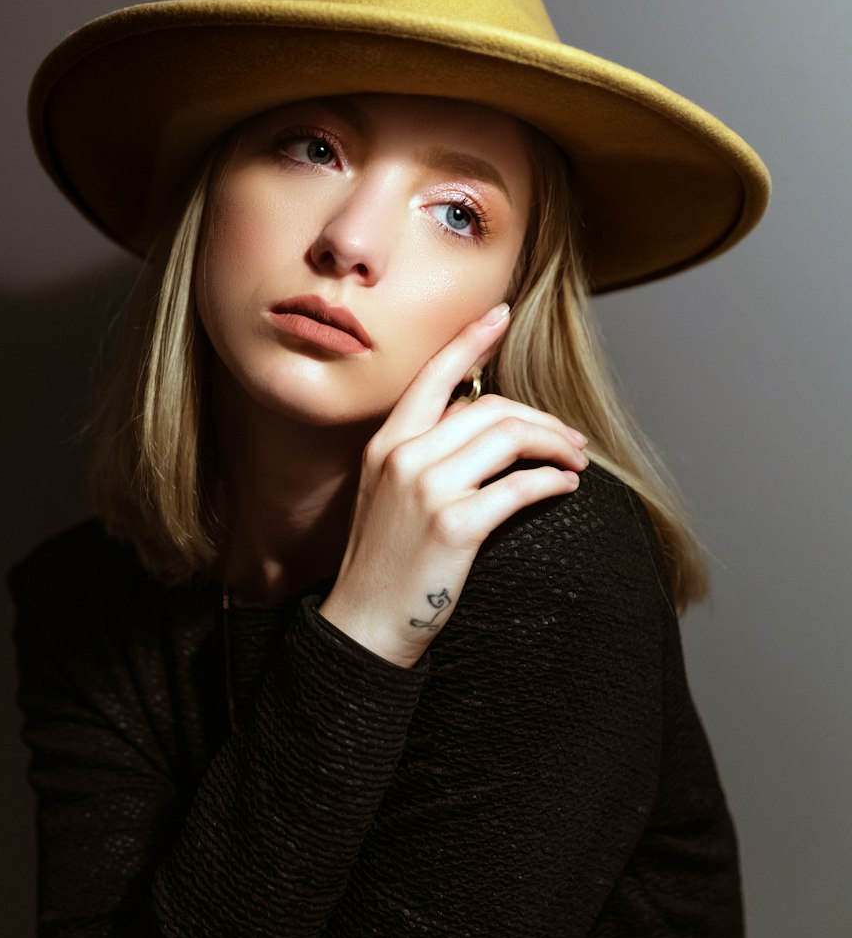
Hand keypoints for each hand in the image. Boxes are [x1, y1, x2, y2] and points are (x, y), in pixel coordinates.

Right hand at [317, 303, 588, 667]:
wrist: (363, 624)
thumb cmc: (383, 560)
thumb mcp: (386, 492)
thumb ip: (422, 452)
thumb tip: (473, 422)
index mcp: (385, 443)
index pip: (434, 376)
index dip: (469, 340)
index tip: (499, 314)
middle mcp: (403, 457)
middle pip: (488, 408)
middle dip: (540, 417)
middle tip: (570, 437)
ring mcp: (427, 489)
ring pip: (509, 438)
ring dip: (553, 445)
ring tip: (574, 460)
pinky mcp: (455, 526)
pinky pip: (519, 487)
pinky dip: (551, 482)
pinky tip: (565, 487)